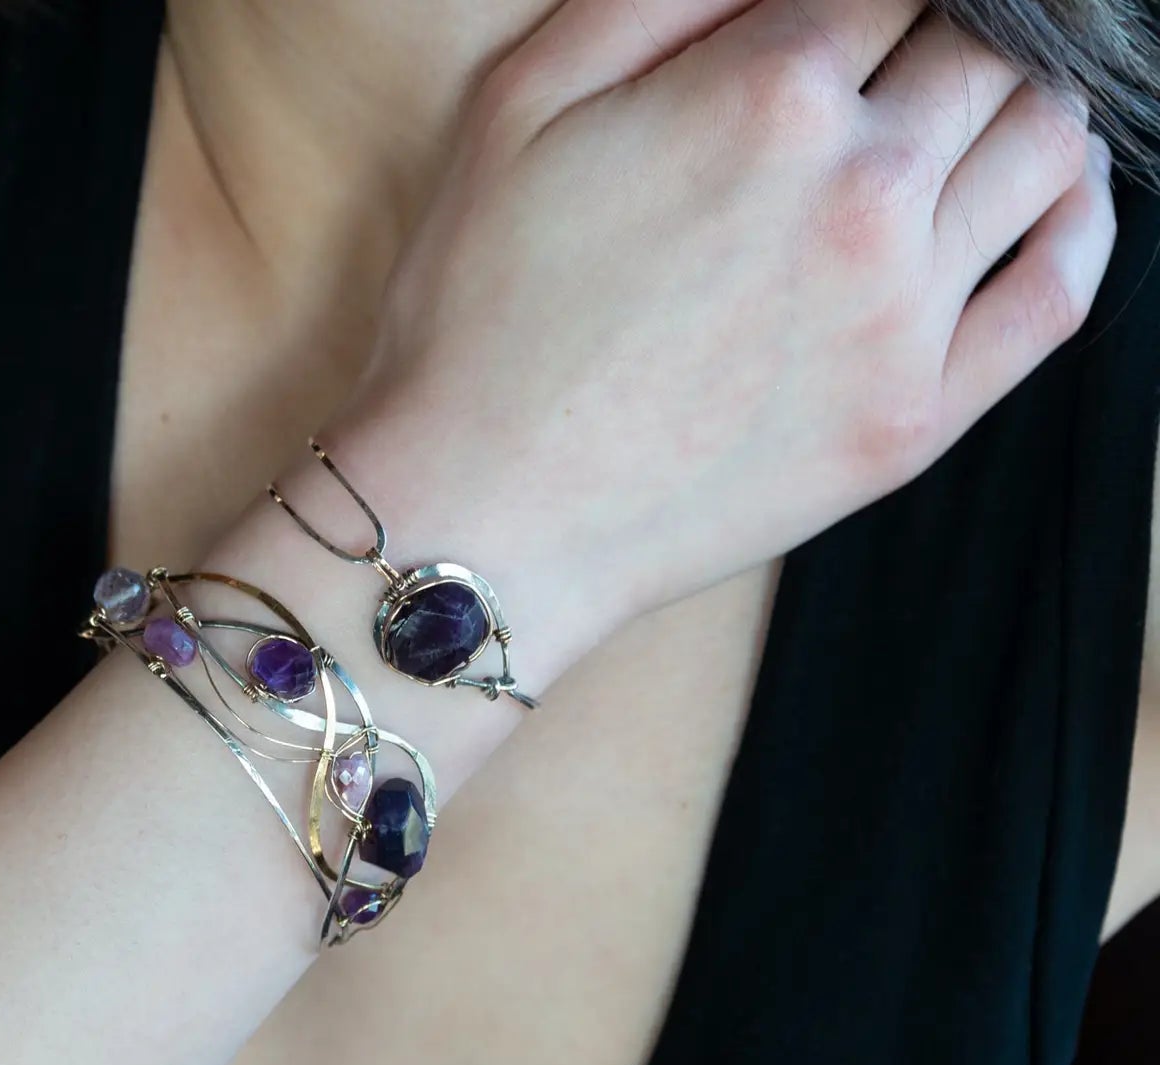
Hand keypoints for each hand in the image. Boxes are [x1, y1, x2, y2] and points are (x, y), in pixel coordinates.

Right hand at [331, 0, 1115, 634]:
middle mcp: (861, 191)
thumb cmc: (477, 325)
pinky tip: (1058, 197)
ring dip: (1029, 105)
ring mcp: (900, 316)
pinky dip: (1081, 224)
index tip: (851, 32)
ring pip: (1041, 149)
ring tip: (983, 116)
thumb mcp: (518, 105)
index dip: (869, 2)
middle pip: (982, 50)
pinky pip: (1056, 296)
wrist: (486, 519)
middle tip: (907, 74)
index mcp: (768, 95)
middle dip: (948, 41)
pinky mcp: (912, 422)